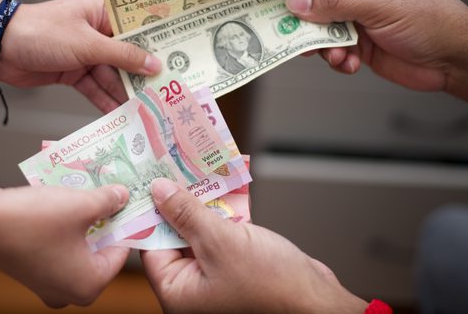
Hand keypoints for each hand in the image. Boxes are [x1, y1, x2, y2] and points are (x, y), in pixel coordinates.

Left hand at [0, 0, 160, 113]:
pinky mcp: (75, 72)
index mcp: (104, 11)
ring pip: (113, 76)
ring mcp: (87, 53)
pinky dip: (106, 101)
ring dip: (126, 93)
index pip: (139, 27)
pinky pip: (96, 88)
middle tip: (167, 93)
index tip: (181, 58)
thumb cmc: (43, 33)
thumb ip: (123, 57)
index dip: (159, 44)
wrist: (0, 48)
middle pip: (129, 56)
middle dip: (144, 76)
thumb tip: (154, 65)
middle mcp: (99, 31)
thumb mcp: (88, 44)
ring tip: (149, 111)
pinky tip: (123, 115)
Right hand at [0, 172, 130, 307]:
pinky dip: (65, 225)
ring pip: (79, 245)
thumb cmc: (32, 220)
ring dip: (84, 218)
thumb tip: (122, 196)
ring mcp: (48, 282)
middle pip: (100, 249)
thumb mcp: (82, 205)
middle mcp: (69, 291)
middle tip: (112, 192)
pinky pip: (60, 246)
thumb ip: (109, 201)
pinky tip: (66, 199)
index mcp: (89, 285)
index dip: (126, 222)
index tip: (130, 201)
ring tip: (91, 191)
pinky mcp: (32, 269)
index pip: (122, 251)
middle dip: (105, 219)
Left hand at [141, 178, 365, 313]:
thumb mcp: (220, 242)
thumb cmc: (271, 285)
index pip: (152, 246)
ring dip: (203, 201)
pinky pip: (222, 233)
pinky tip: (226, 184)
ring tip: (197, 167)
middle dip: (179, 201)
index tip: (150, 180)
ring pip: (200, 230)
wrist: (318, 303)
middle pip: (175, 235)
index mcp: (179, 291)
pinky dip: (225, 211)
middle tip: (174, 167)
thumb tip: (159, 191)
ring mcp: (216, 275)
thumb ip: (186, 214)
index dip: (150, 212)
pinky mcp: (236, 264)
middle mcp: (193, 286)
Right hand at [285, 0, 467, 106]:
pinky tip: (349, 64)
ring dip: (325, 46)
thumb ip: (336, 2)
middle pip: (318, 2)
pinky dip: (337, 60)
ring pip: (322, 30)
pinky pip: (334, 51)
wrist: (455, 61)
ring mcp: (360, 19)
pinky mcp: (360, 45)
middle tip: (293, 32)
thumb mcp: (381, 5)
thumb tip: (300, 0)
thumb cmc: (434, 21)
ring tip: (336, 55)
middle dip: (309, 21)